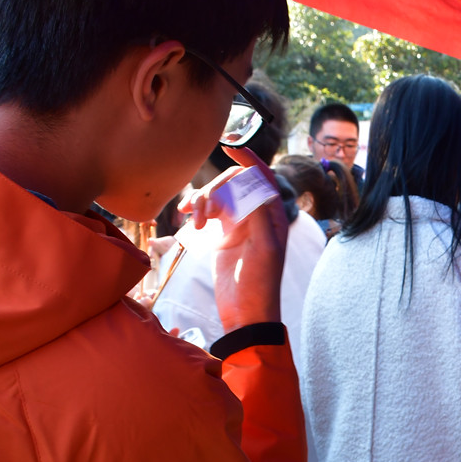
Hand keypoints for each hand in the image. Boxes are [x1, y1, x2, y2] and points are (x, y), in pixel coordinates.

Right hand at [179, 146, 287, 332]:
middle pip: (234, 185)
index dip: (249, 161)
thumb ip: (260, 215)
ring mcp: (238, 225)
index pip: (263, 179)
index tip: (230, 148)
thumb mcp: (265, 249)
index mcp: (273, 216)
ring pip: (218, 197)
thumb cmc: (261, 284)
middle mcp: (256, 217)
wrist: (245, 312)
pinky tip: (187, 219)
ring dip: (202, 201)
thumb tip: (254, 184)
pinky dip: (197, 211)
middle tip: (202, 208)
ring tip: (193, 219)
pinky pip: (208, 213)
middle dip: (216, 189)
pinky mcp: (222, 236)